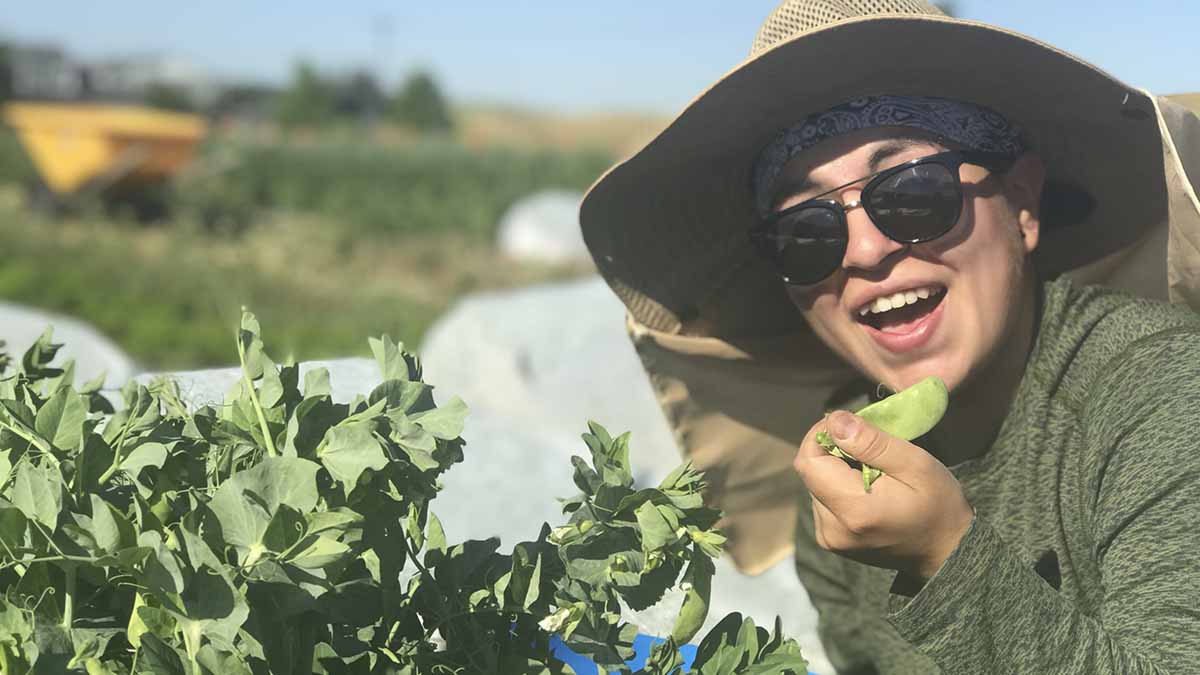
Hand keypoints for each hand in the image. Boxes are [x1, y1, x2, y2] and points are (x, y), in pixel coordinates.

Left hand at [794, 410, 974, 579]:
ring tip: (872, 472)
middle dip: (833, 451)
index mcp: (853, 511)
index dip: (821, 435)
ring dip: (836, 469)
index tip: (849, 426)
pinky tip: (866, 489)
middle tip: (868, 448)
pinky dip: (839, 487)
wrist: (945, 551)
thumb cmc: (937, 504)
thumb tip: (834, 421)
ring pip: (815, 485)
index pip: (809, 461)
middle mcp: (832, 530)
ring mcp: (829, 538)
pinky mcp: (830, 540)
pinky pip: (822, 500)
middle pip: (810, 473)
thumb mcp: (916, 464)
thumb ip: (872, 442)